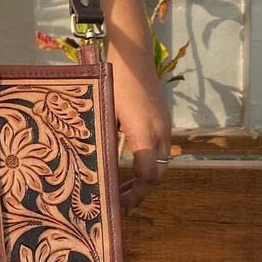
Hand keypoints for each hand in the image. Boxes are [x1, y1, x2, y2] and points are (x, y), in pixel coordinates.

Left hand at [110, 56, 172, 214]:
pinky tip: (128, 165)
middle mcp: (161, 132)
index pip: (149, 177)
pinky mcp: (162, 118)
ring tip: (122, 190)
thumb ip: (105, 141)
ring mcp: (164, 125)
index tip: (120, 207)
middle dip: (140, 192)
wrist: (132, 54)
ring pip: (160, 162)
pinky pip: (158, 149)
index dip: (135, 196)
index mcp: (146, 134)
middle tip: (119, 204)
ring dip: (143, 178)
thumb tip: (97, 169)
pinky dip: (145, 163)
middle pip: (158, 173)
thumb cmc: (113, 81)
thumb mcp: (104, 113)